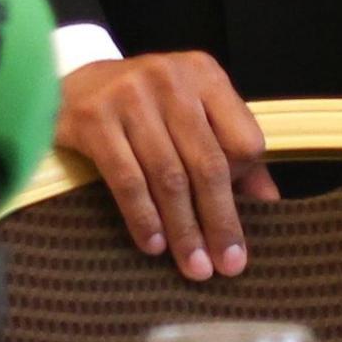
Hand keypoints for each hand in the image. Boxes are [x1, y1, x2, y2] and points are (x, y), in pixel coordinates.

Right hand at [57, 52, 277, 279]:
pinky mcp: (94, 118)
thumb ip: (230, 151)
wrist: (71, 84)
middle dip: (220, 221)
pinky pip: (127, 179)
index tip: (239, 221)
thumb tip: (270, 204)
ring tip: (193, 266)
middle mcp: (170, 79)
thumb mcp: (191, 114)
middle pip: (207, 162)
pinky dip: (143, 217)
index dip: (244, 183)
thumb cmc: (144, 107)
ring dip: (184, 229)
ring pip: (168, 176)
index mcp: (205, 75)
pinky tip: (154, 244)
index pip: (244, 138)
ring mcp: (129, 95)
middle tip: (228, 266)